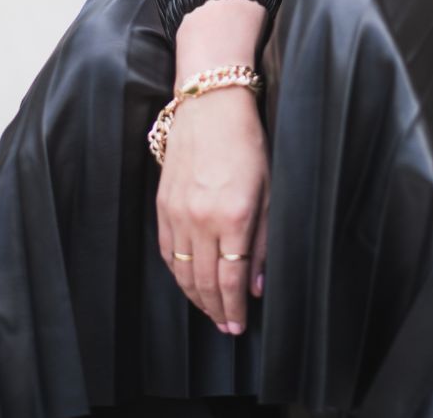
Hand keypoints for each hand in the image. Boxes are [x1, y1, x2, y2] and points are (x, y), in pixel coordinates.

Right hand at [156, 87, 269, 333]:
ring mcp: (178, 213)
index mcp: (234, 217)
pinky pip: (168, 250)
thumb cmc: (247, 142)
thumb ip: (263, 240)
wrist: (210, 105)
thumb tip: (256, 285)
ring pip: (183, 271)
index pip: (230, 280)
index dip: (234, 309)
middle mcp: (202, 220)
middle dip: (216, 310)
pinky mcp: (163, 204)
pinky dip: (177, 272)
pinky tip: (187, 281)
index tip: (239, 326)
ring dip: (195, 297)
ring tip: (209, 311)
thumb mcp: (269, 189)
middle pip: (205, 281)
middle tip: (226, 327)